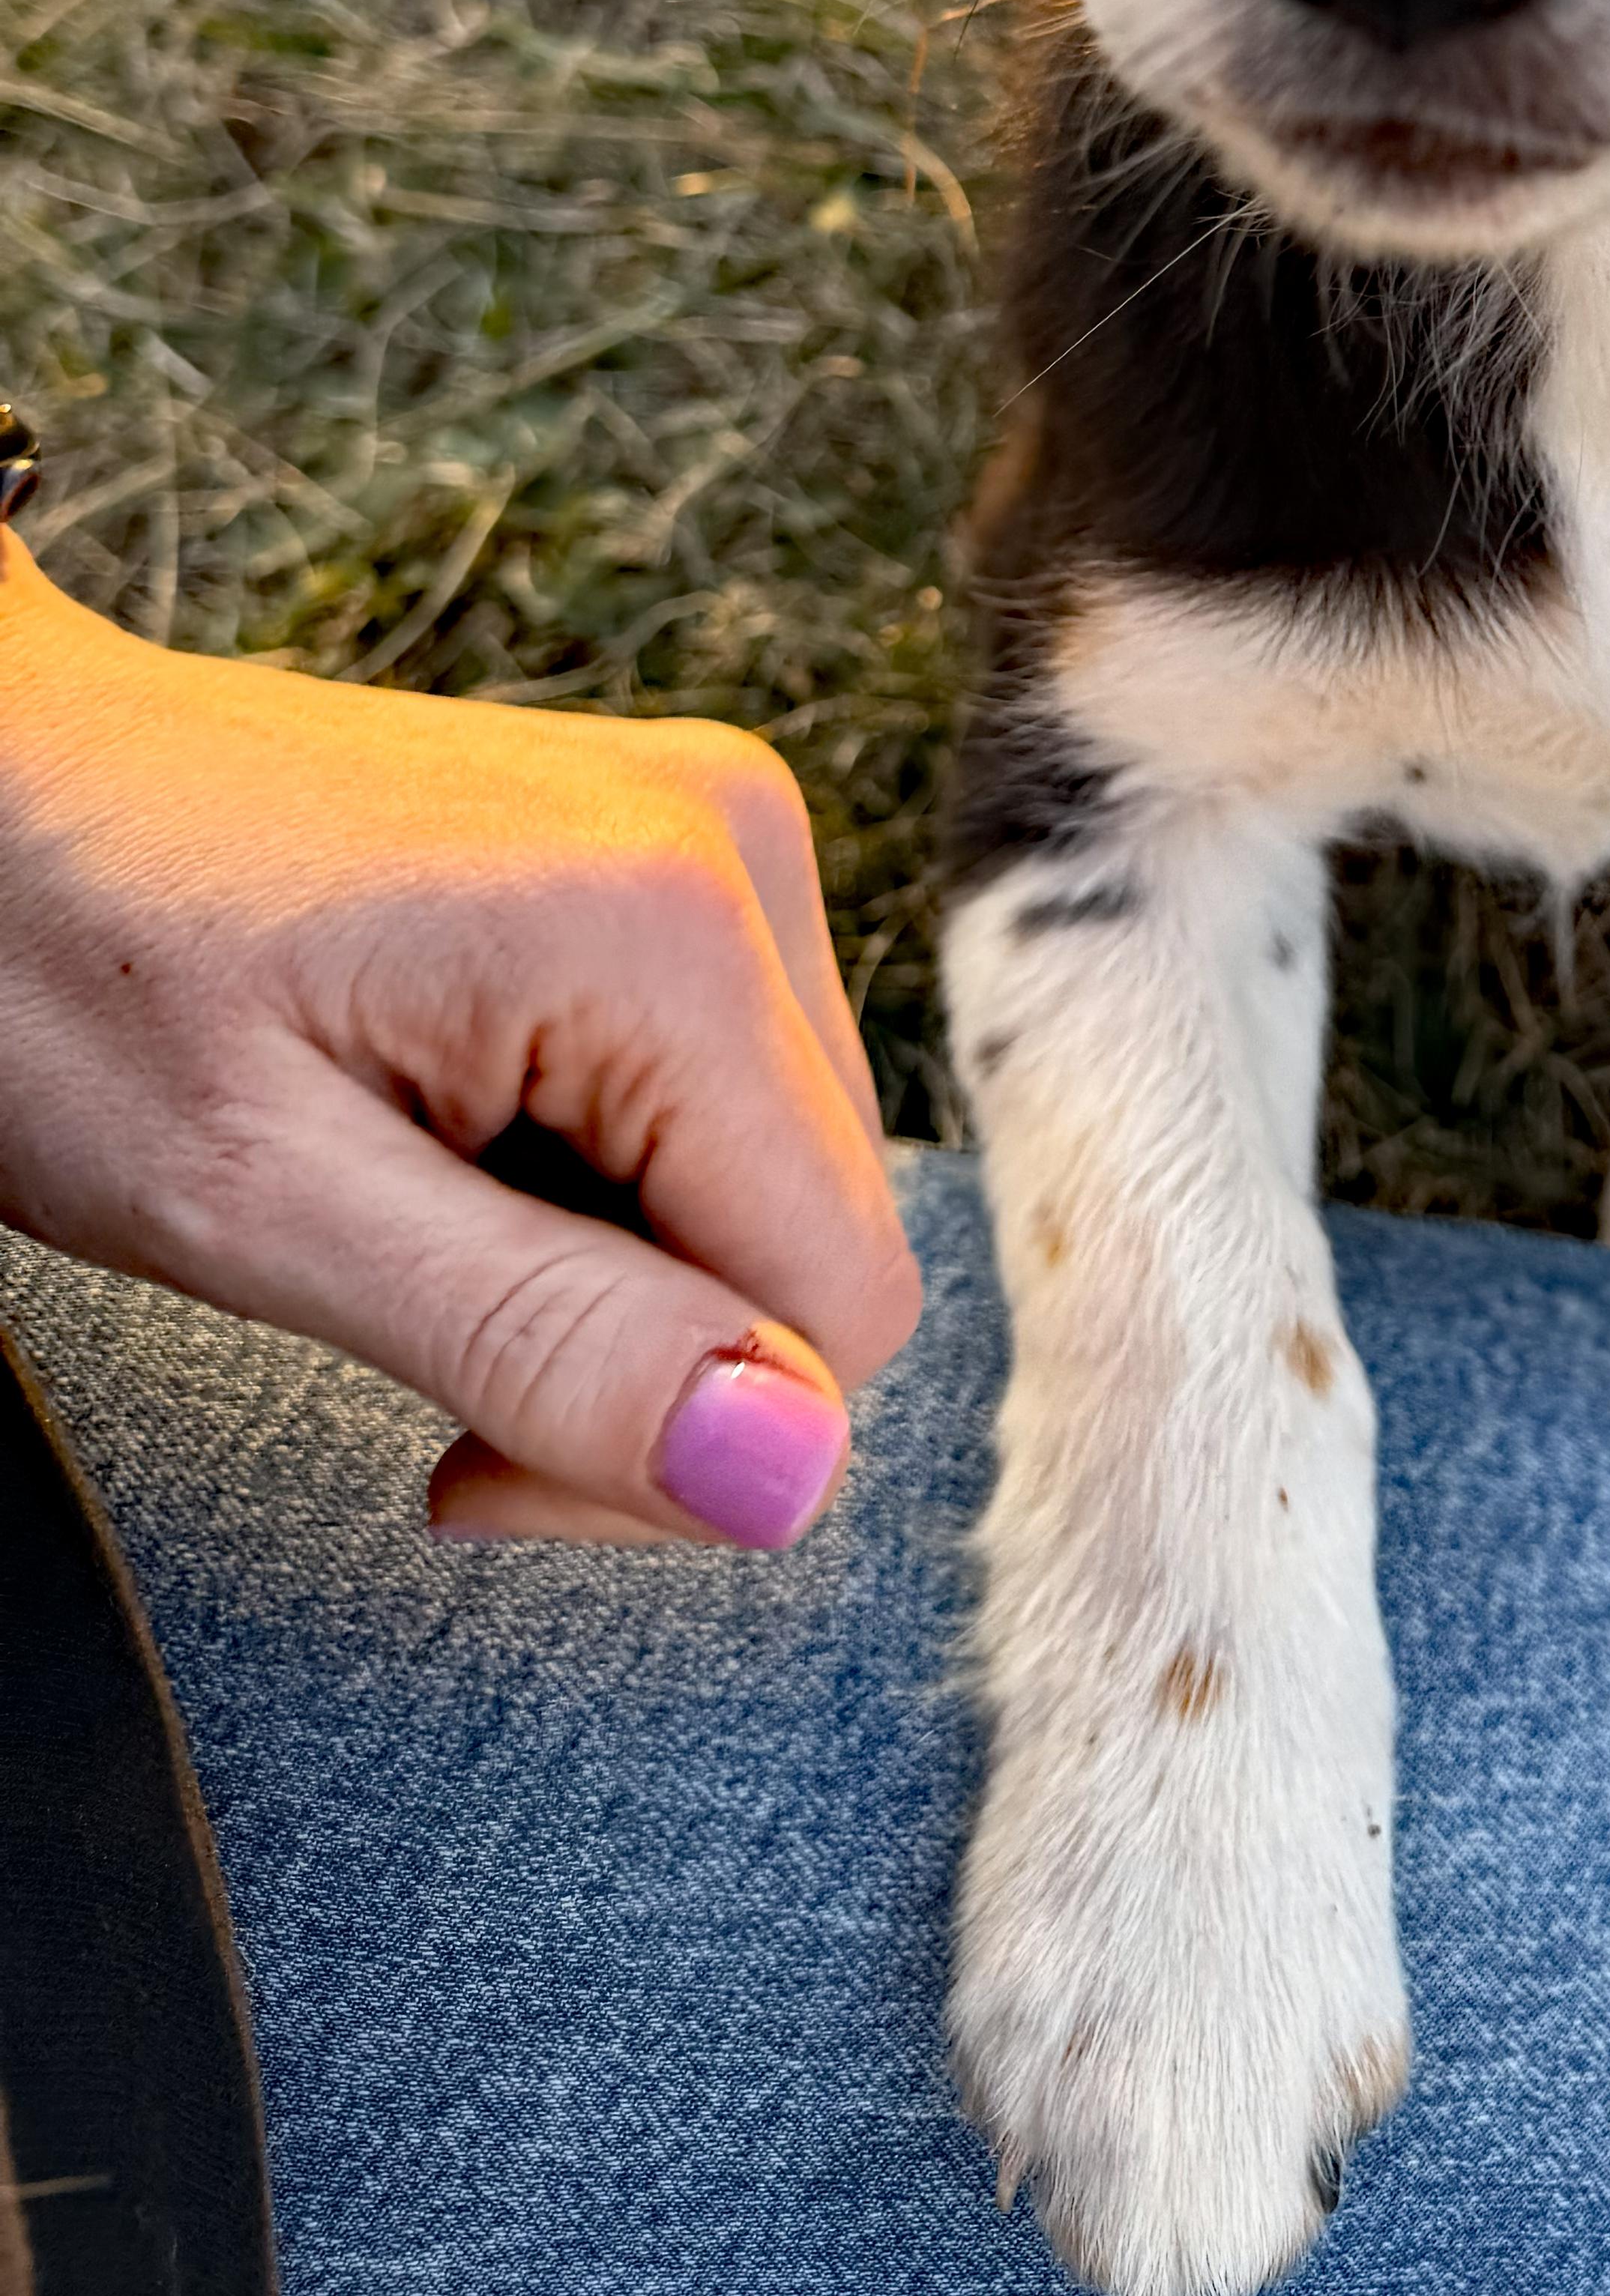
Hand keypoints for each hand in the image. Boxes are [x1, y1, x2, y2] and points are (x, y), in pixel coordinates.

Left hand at [0, 535, 919, 1547]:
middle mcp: (739, 844)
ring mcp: (714, 827)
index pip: (844, 1305)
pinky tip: (445, 1121)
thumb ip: (545, 1341)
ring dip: (615, 1258)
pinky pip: (726, 1089)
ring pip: (780, 1179)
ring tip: (405, 1200)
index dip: (677, 1438)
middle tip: (408, 1322)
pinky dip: (600, 1163)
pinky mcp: (676, 844)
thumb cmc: (53, 958)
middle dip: (640, 1347)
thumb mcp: (262, 1205)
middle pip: (823, 1239)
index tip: (463, 1444)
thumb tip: (790, 1469)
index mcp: (673, 924)